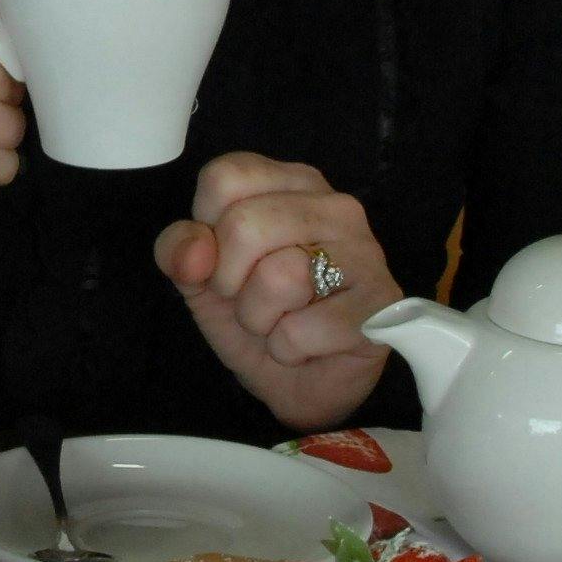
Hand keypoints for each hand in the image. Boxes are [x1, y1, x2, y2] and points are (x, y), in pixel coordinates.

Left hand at [153, 154, 399, 431]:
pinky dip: (287, 350)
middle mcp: (335, 206)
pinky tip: (309, 346)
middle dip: (229, 281)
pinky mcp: (380, 305)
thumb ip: (180, 251)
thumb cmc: (260, 317)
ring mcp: (365, 252)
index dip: (206, 231)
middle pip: (245, 224)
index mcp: (291, 184)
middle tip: (251, 300)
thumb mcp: (201, 280)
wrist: (303, 384)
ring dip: (259, 319)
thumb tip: (194, 251)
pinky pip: (300, 330)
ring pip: (279, 276)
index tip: (225, 260)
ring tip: (281, 322)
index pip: (225, 177)